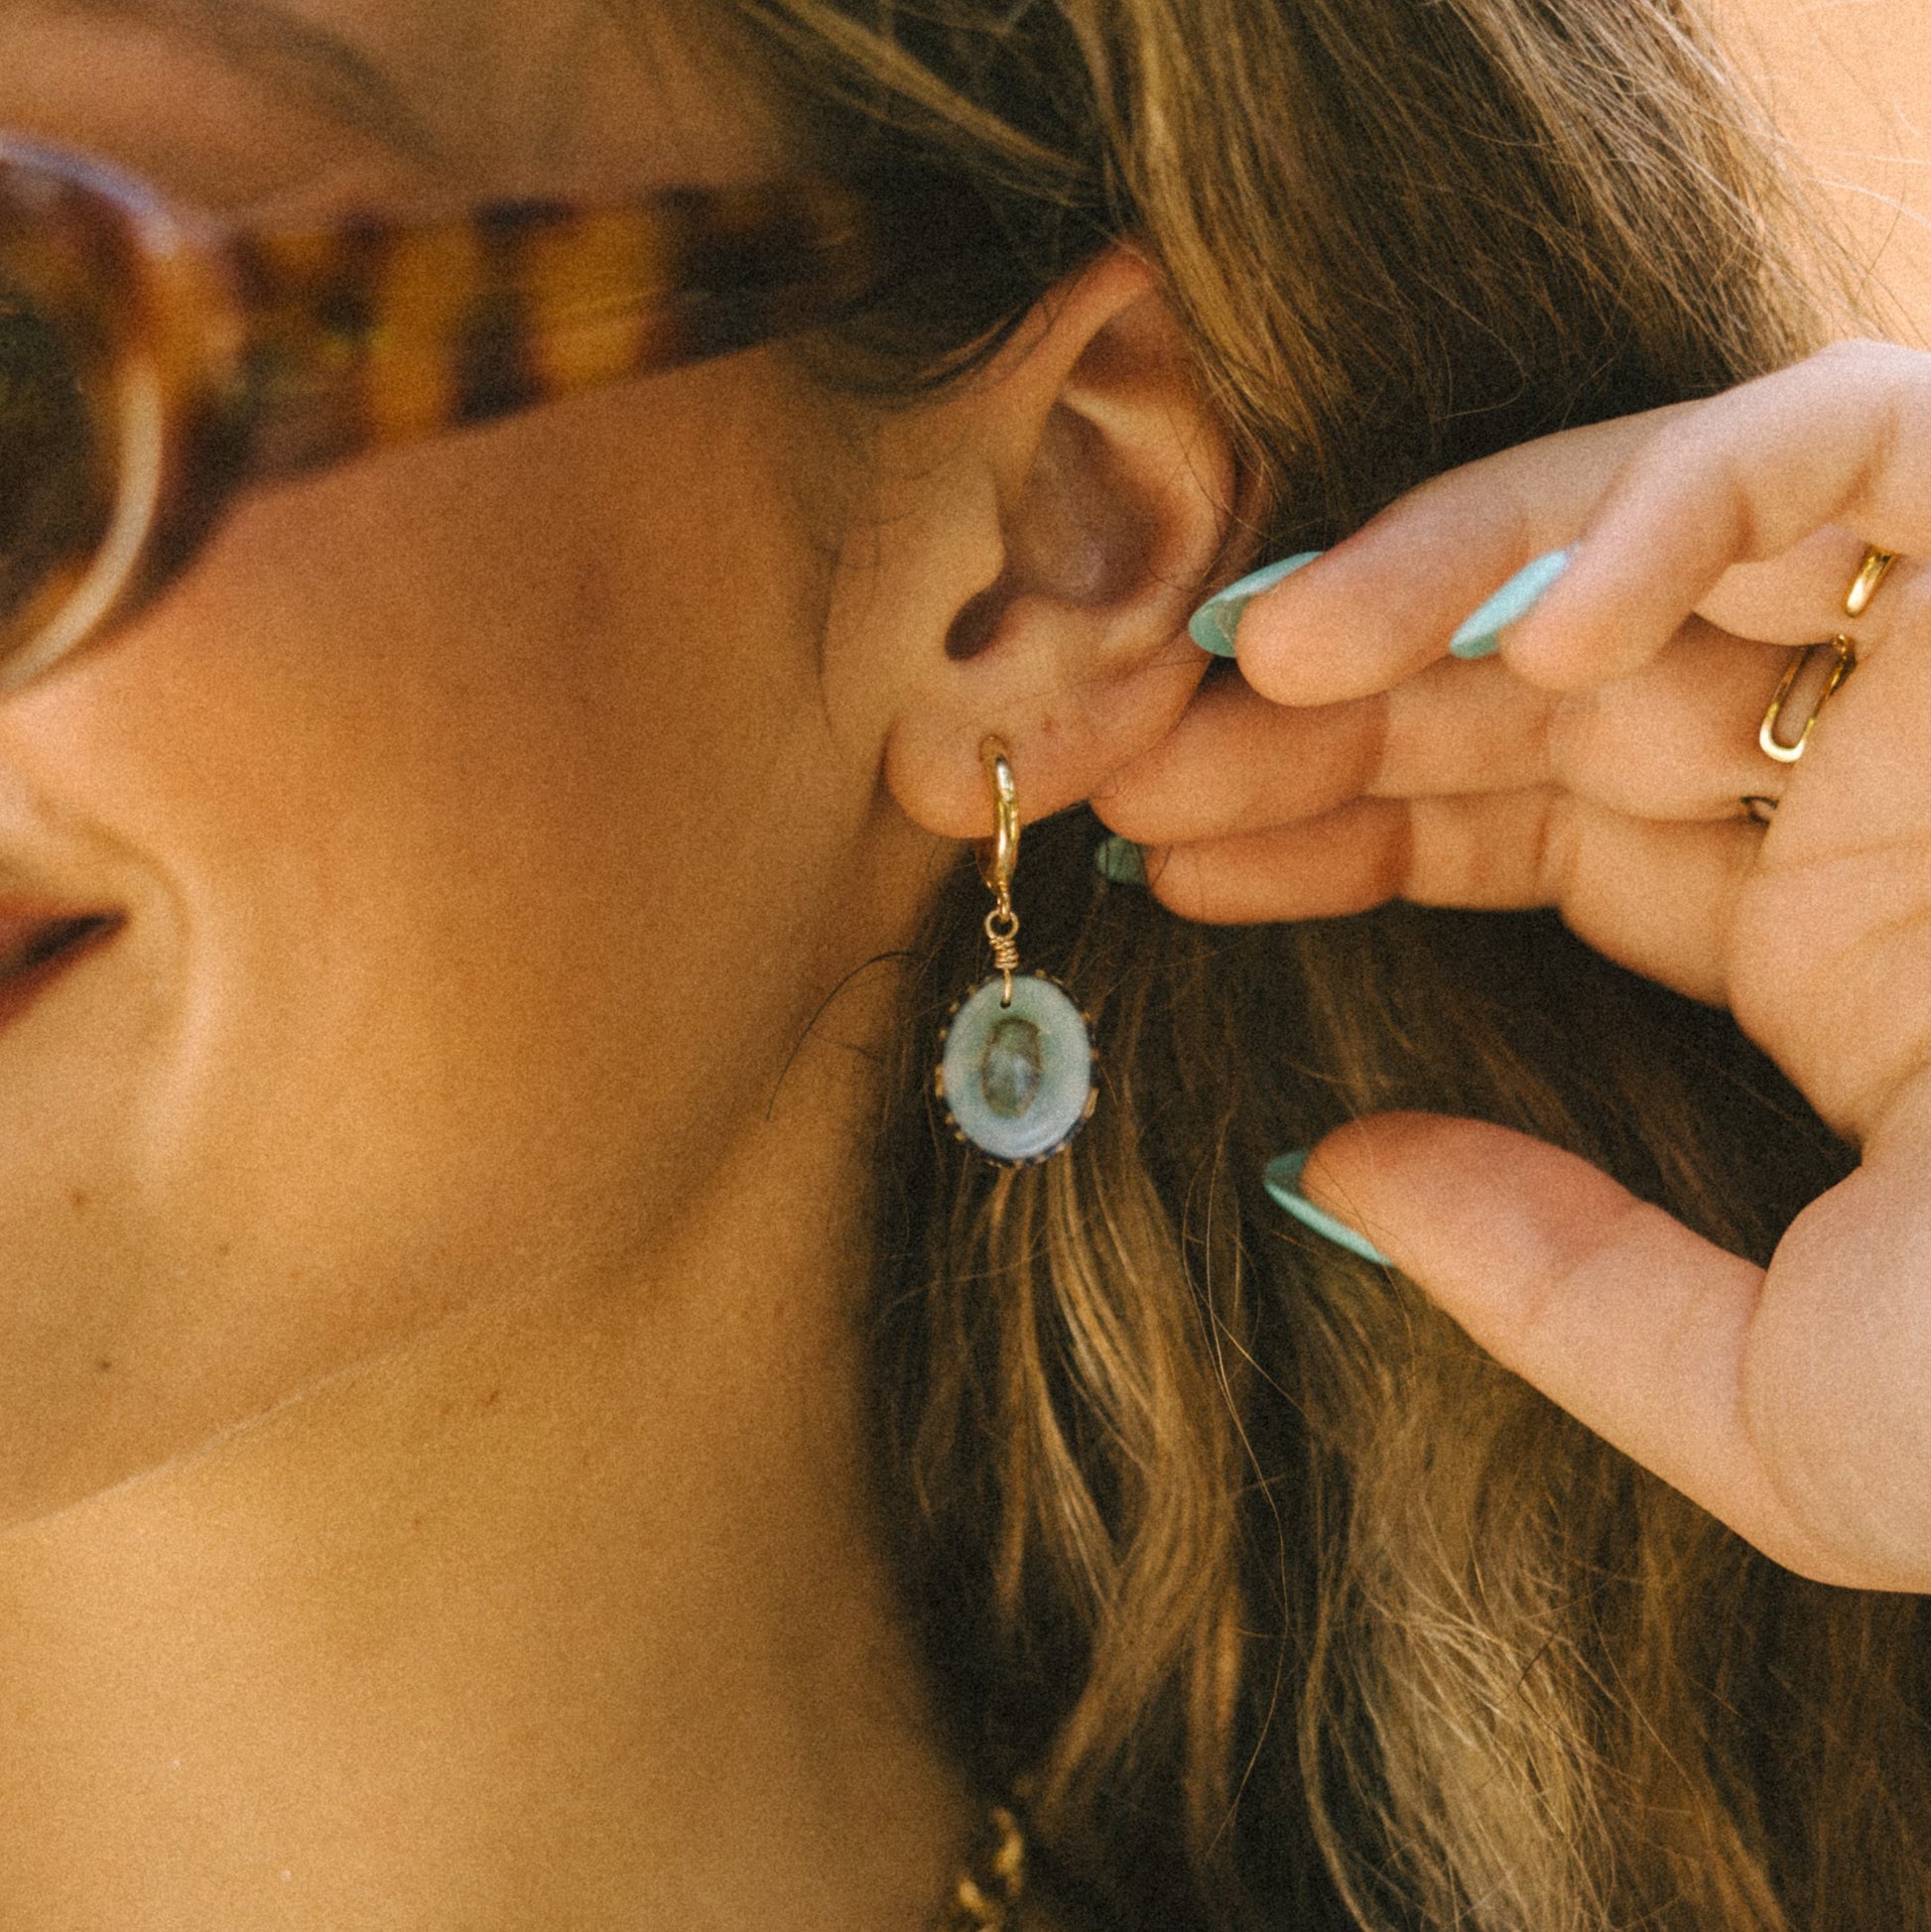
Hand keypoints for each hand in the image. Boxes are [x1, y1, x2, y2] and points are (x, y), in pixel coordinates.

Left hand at [1098, 338, 1930, 1591]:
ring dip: (1433, 576)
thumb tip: (1335, 1170)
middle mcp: (1879, 778)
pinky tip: (1505, 633)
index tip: (1158, 850)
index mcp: (1820, 937)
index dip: (1329, 823)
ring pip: (1649, 539)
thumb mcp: (1774, 1396)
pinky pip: (1858, 451)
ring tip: (1247, 663)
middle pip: (1538, 680)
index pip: (1516, 826)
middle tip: (1129, 736)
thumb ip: (1551, 1281)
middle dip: (1322, 699)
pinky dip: (1674, 505)